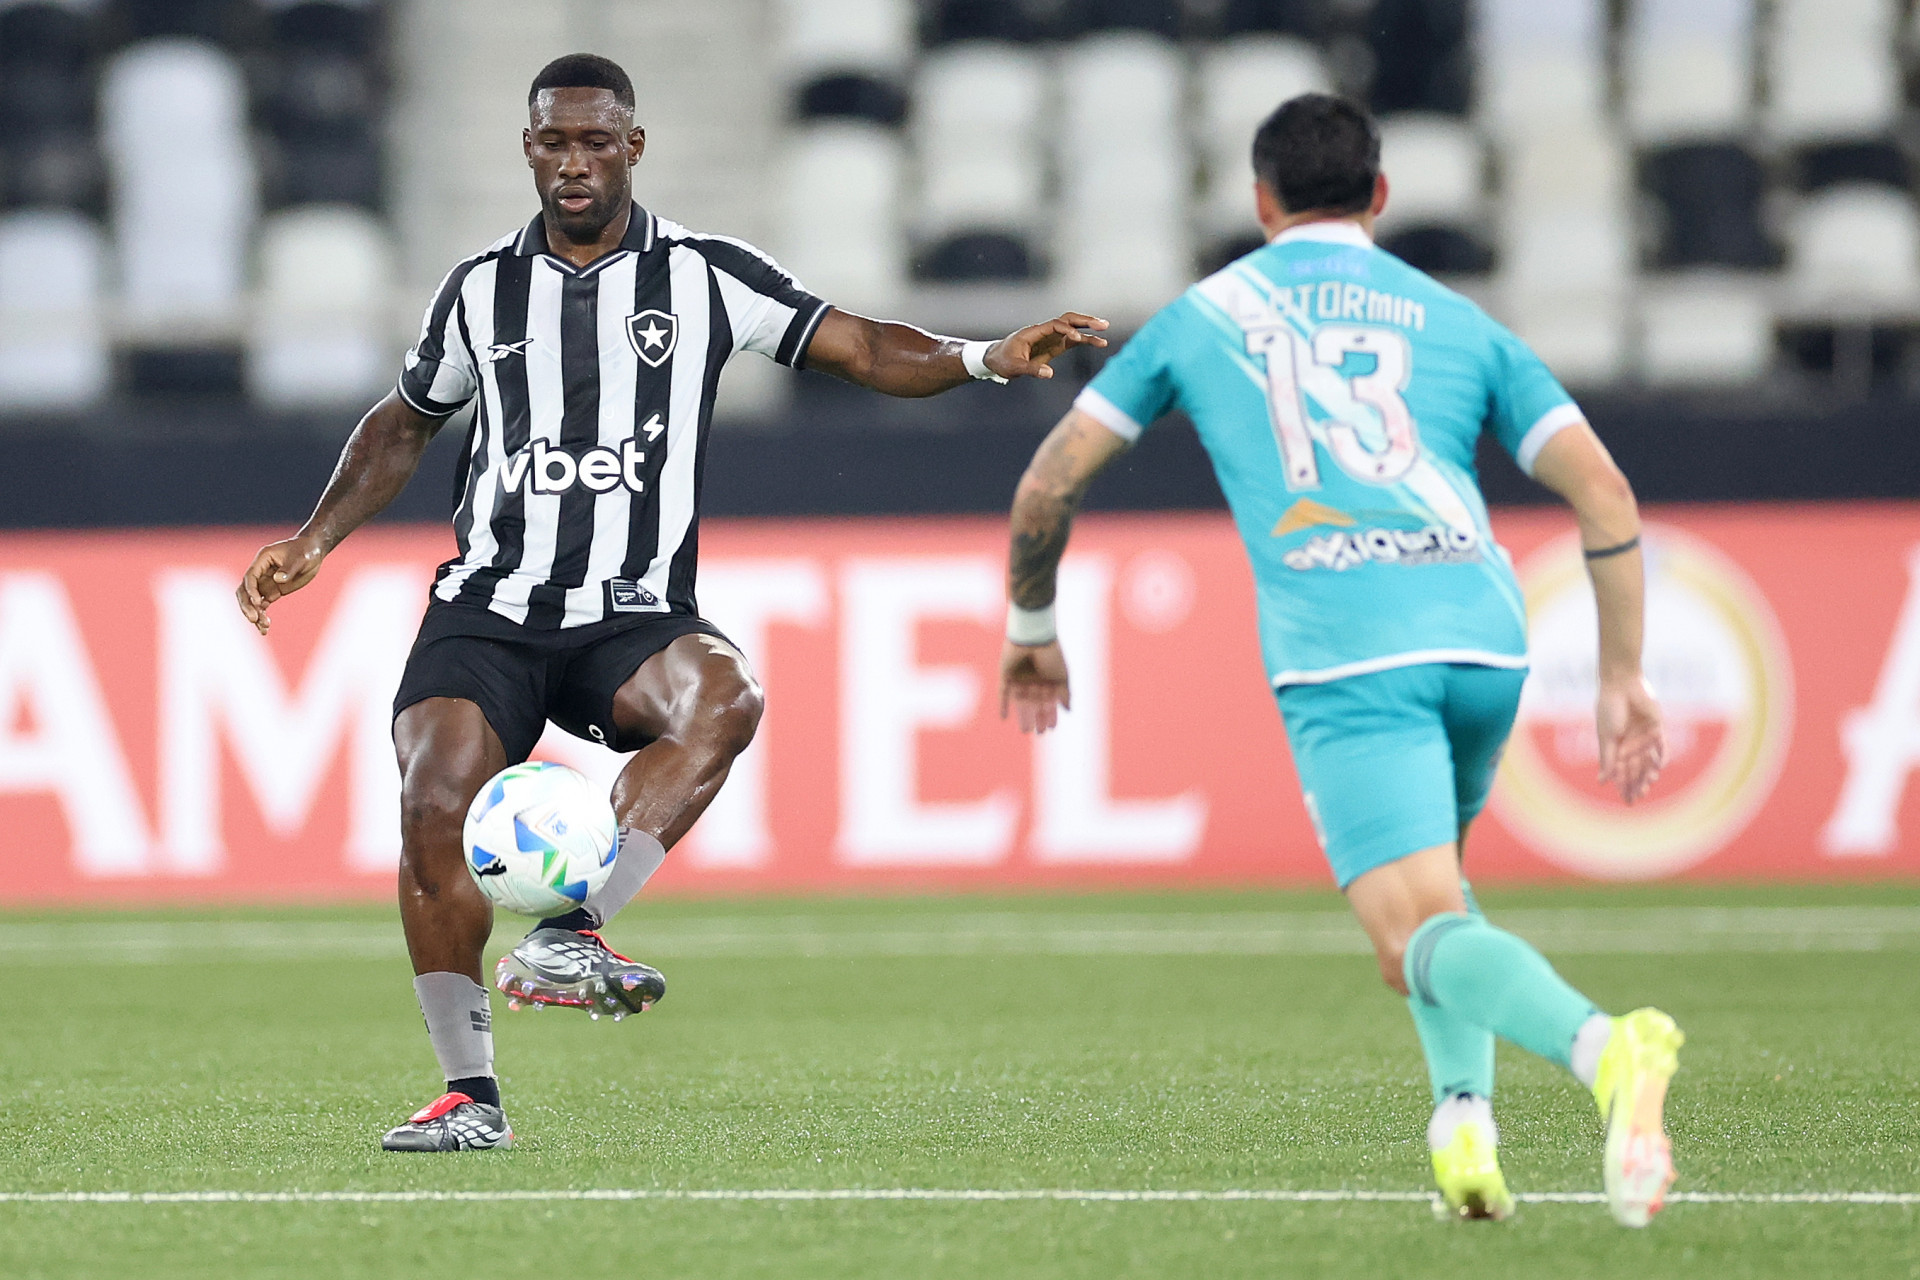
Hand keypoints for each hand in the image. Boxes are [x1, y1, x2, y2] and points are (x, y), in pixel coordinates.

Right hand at [236, 535, 327, 634]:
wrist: (313, 552)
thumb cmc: (306, 550)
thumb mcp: (301, 558)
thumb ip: (289, 569)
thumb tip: (278, 579)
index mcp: (263, 560)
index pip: (250, 577)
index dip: (251, 590)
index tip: (259, 602)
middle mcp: (260, 572)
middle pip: (245, 591)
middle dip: (247, 605)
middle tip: (254, 619)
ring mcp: (265, 583)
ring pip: (252, 601)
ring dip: (255, 614)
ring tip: (263, 628)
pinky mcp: (272, 592)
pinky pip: (262, 606)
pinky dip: (262, 616)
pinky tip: (265, 629)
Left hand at [985, 313, 1109, 379]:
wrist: (996, 360)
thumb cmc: (1002, 361)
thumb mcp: (1014, 367)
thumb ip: (1031, 369)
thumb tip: (1050, 373)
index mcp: (1033, 332)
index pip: (1055, 325)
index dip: (1067, 330)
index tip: (1077, 338)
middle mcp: (1044, 331)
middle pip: (1068, 320)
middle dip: (1085, 321)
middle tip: (1101, 324)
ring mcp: (1051, 338)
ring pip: (1073, 328)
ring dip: (1088, 328)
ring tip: (1105, 332)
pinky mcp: (1054, 346)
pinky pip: (1073, 341)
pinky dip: (1086, 341)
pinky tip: (1100, 343)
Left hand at [999, 640, 1070, 733]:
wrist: (1033, 636)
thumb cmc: (1051, 654)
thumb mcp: (1062, 676)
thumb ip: (1065, 693)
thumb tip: (1069, 711)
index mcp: (1048, 680)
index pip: (1049, 702)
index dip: (1050, 715)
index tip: (1051, 727)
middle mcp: (1034, 681)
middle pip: (1035, 705)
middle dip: (1037, 718)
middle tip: (1038, 732)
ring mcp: (1019, 679)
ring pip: (1021, 703)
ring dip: (1023, 716)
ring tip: (1026, 730)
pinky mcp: (1006, 676)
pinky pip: (1003, 693)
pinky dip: (1003, 705)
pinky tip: (1004, 717)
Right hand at [1595, 673, 1665, 803]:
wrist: (1621, 685)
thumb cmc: (1609, 709)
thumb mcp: (1606, 737)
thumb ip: (1607, 760)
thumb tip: (1602, 782)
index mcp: (1617, 746)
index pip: (1621, 771)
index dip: (1624, 786)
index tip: (1627, 801)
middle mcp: (1632, 743)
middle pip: (1636, 769)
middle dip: (1636, 784)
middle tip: (1638, 798)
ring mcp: (1645, 736)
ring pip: (1649, 760)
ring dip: (1648, 773)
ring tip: (1648, 784)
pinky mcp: (1657, 727)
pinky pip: (1662, 746)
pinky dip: (1661, 756)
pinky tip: (1659, 767)